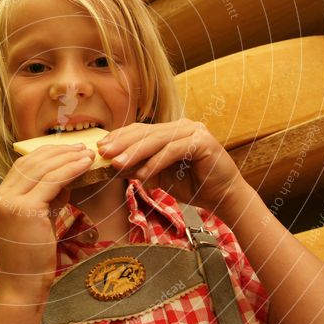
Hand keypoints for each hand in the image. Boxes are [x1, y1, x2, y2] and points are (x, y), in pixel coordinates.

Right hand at [0, 143, 94, 302]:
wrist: (23, 286)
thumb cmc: (31, 260)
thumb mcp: (36, 222)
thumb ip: (45, 200)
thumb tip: (65, 182)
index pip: (22, 167)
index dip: (46, 155)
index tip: (67, 151)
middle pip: (31, 163)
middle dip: (58, 152)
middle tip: (81, 148)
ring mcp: (9, 202)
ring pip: (42, 168)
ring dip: (67, 158)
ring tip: (87, 154)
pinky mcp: (25, 209)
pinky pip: (52, 181)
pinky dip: (70, 170)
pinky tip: (85, 165)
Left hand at [96, 119, 245, 210]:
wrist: (222, 197)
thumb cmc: (192, 185)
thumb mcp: (159, 176)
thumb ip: (140, 168)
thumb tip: (113, 165)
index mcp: (171, 130)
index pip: (141, 130)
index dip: (120, 137)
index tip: (101, 147)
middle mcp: (182, 126)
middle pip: (146, 132)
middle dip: (122, 143)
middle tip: (104, 154)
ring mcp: (194, 131)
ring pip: (158, 140)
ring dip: (135, 153)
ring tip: (118, 164)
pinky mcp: (203, 141)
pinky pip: (173, 150)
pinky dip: (156, 162)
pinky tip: (144, 174)